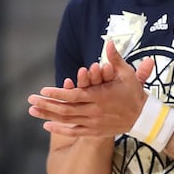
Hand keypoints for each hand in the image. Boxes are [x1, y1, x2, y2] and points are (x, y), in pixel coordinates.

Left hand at [28, 41, 154, 136]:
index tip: (43, 91)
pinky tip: (47, 125)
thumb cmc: (134, 93)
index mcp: (100, 96)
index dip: (57, 94)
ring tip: (33, 111)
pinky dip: (59, 129)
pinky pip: (74, 131)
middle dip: (46, 105)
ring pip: (67, 120)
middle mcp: (95, 111)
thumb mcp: (127, 73)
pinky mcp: (95, 131)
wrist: (143, 116)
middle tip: (30, 101)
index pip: (74, 96)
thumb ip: (115, 59)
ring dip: (48, 116)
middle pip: (65, 110)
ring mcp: (94, 123)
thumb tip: (109, 42)